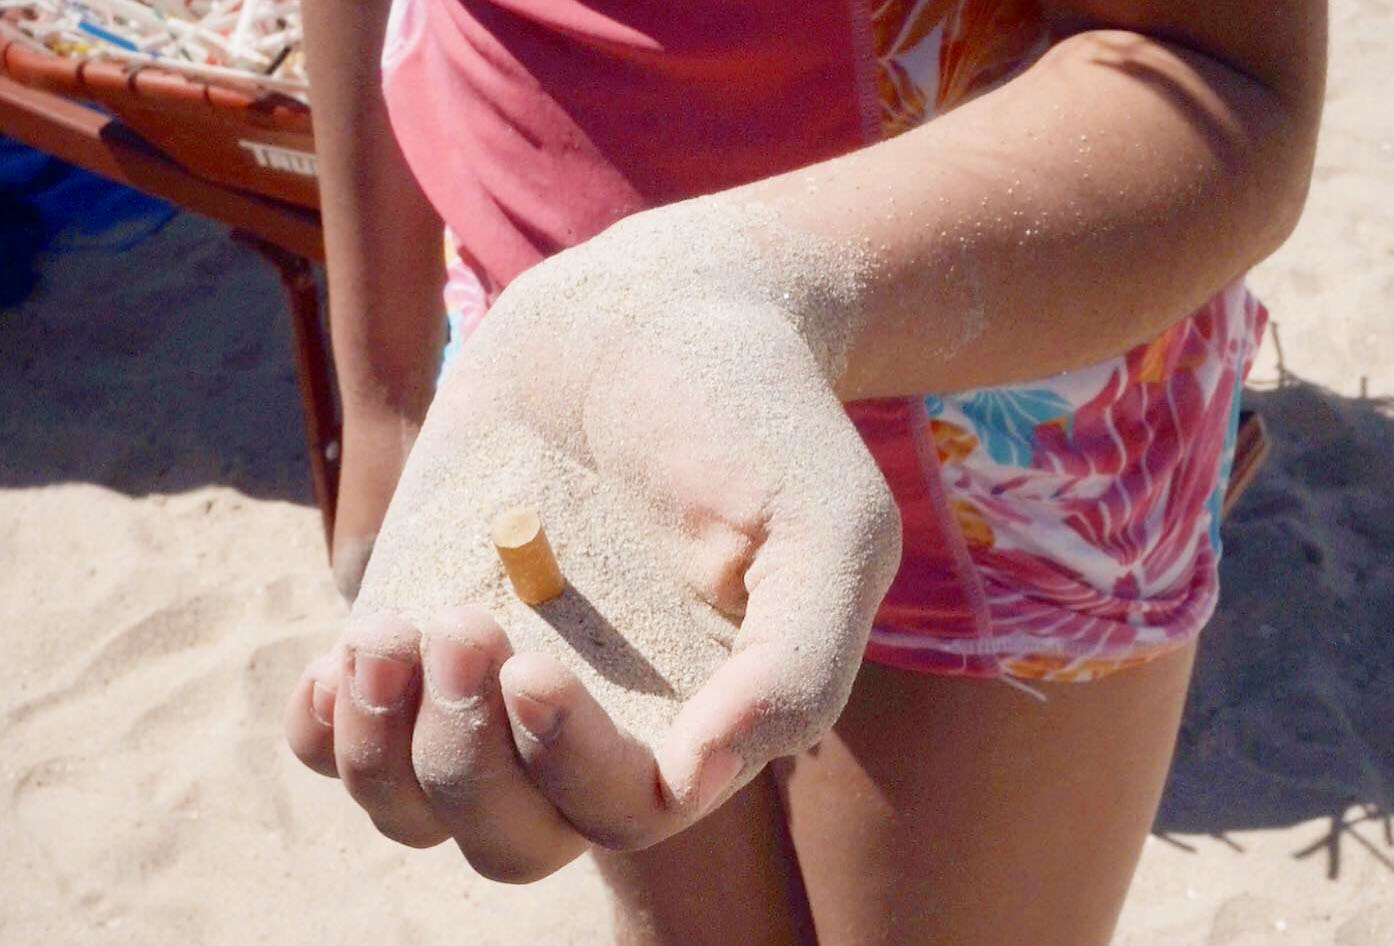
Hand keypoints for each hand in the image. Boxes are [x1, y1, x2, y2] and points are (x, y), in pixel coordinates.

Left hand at [286, 199, 900, 876]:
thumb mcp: (829, 525)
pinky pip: (343, 739)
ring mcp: (493, 681)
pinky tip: (347, 661)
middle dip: (466, 762)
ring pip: (416, 805)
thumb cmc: (755, 415)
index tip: (537, 663)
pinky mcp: (419, 626)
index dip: (567, 769)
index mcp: (693, 723)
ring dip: (385, 747)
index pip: (620, 814)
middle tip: (467, 625)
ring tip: (394, 634)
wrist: (649, 313)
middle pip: (510, 837)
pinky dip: (327, 731)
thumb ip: (796, 663)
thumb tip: (695, 779)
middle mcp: (592, 722)